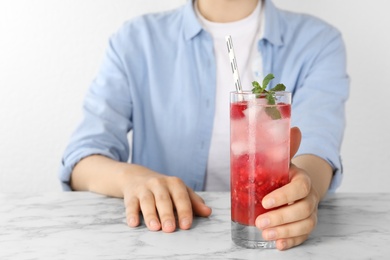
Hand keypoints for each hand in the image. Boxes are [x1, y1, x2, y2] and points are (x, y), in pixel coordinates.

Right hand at [122, 165, 211, 231]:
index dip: (184, 211)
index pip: (181, 197)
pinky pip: (131, 204)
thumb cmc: (164, 188)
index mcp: (174, 183)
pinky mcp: (131, 195)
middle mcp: (159, 183)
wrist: (136, 176)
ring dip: (150, 215)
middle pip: (163, 199)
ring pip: (147, 201)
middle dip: (167, 214)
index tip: (186, 225)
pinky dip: (131, 214)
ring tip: (155, 227)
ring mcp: (144, 188)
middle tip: (170, 229)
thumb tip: (208, 212)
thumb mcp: (179, 191)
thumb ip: (194, 202)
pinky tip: (134, 223)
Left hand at [255, 127, 320, 249]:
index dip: (284, 196)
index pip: (299, 188)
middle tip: (260, 222)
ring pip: (305, 225)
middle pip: (303, 210)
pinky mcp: (305, 224)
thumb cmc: (282, 172)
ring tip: (265, 234)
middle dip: (281, 218)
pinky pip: (303, 236)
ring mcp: (310, 212)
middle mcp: (309, 196)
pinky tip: (278, 244)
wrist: (294, 183)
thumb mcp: (280, 160)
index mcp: (302, 178)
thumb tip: (293, 127)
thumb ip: (282, 147)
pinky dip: (292, 242)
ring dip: (285, 232)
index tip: (265, 202)